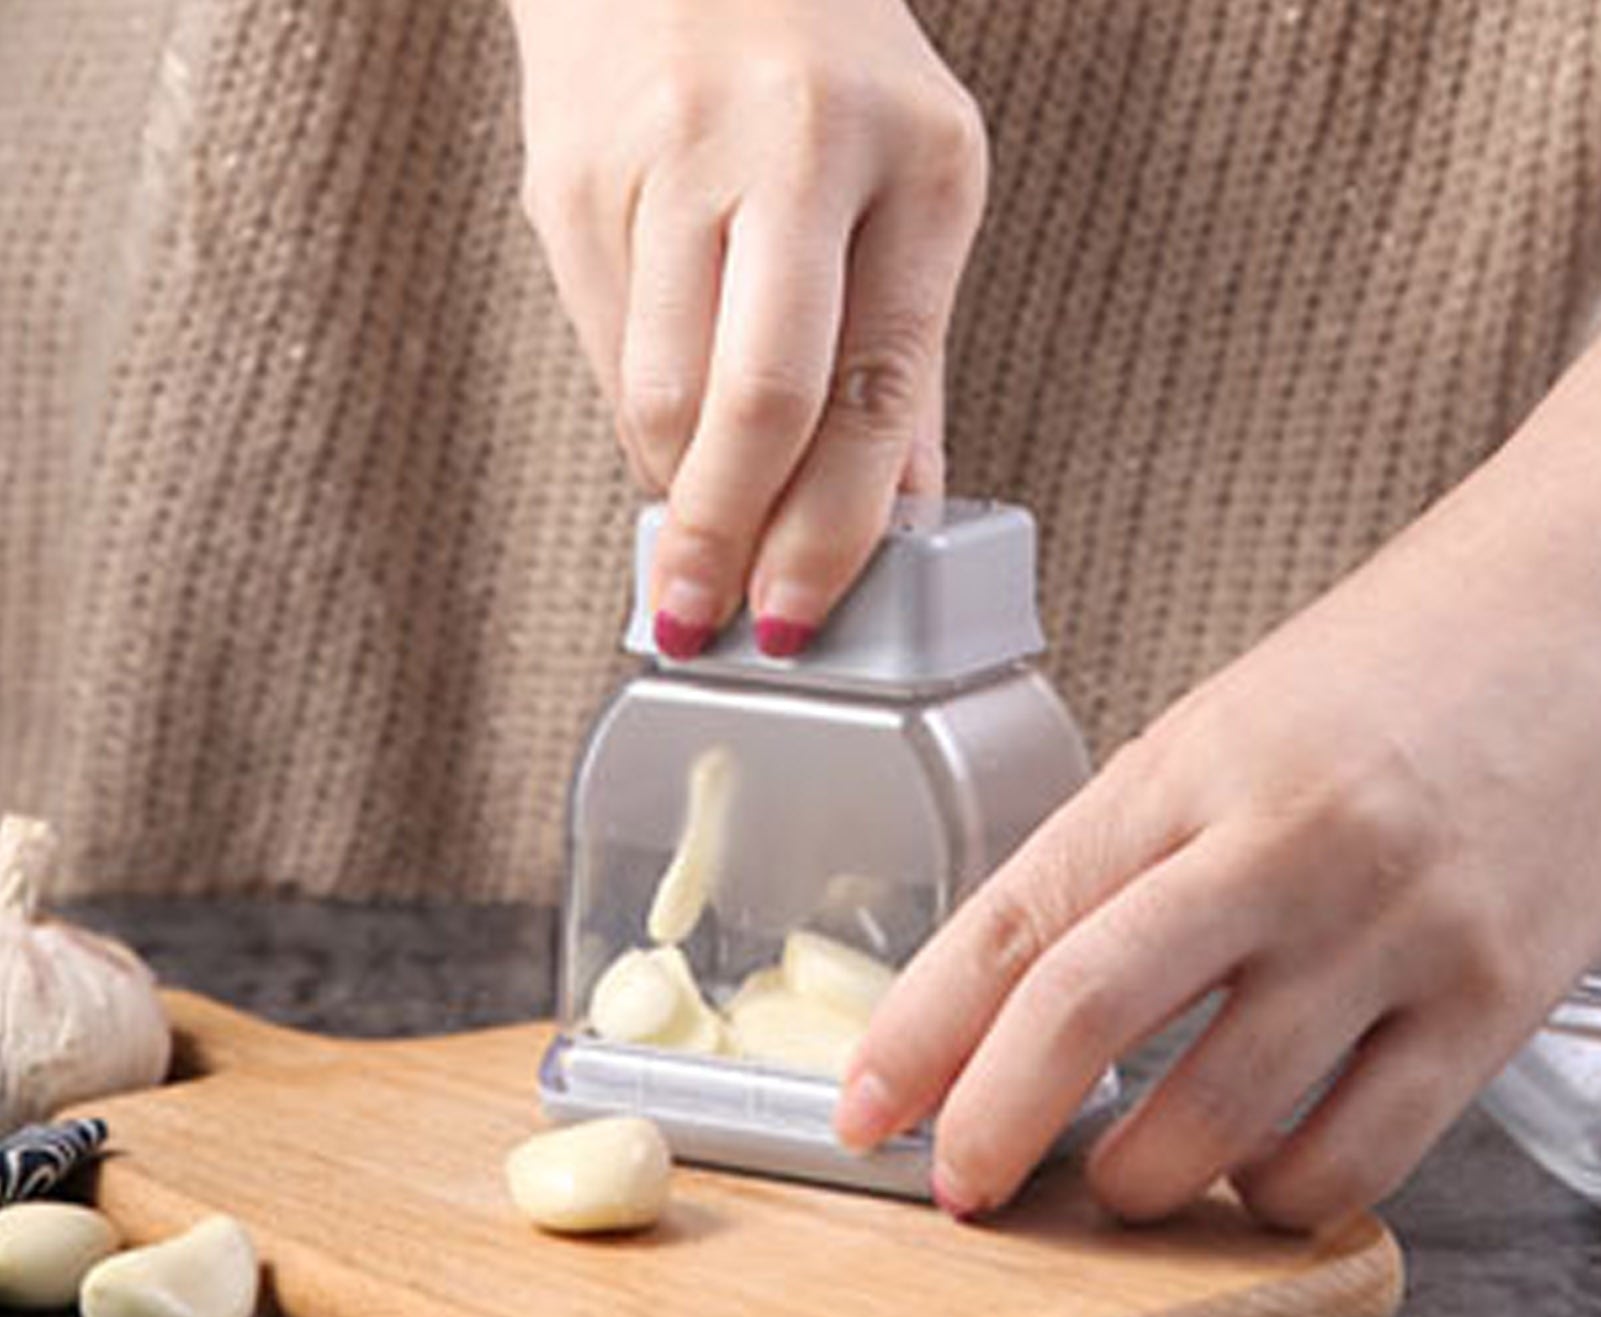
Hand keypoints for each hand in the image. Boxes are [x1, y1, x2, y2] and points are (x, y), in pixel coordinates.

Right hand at [507, 0, 986, 657]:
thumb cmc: (820, 67)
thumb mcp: (915, 181)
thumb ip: (906, 361)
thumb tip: (898, 520)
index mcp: (912, 159)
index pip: (870, 393)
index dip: (830, 531)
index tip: (792, 618)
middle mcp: (786, 150)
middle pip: (751, 402)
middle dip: (728, 538)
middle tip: (706, 620)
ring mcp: (662, 160)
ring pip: (658, 394)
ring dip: (678, 489)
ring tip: (697, 522)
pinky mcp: (568, 182)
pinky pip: (605, 356)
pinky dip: (641, 421)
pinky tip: (668, 425)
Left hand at [835, 346, 1600, 1229]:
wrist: (1586, 605)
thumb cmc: (1390, 670)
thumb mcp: (1220, 735)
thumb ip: (1124, 860)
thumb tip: (1018, 997)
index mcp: (1184, 768)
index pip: (1011, 919)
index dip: (917, 1032)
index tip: (865, 1105)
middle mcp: (1279, 844)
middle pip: (1087, 1011)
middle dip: (995, 1124)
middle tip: (960, 1185)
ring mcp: (1391, 925)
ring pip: (1221, 1112)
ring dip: (1141, 1183)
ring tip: (1118, 1183)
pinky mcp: (1493, 995)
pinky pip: (1361, 1152)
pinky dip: (1281, 1197)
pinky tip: (1258, 1178)